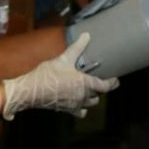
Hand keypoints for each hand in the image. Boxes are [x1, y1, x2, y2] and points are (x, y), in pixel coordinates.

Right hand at [1, 34, 118, 119]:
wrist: (32, 91)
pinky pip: (80, 112)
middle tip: (98, 82)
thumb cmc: (48, 75)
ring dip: (91, 98)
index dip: (113, 83)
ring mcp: (75, 105)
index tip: (116, 80)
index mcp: (85, 84)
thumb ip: (77, 48)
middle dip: (100, 90)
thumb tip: (87, 35)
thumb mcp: (63, 59)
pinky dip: (81, 108)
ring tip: (88, 91)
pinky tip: (77, 102)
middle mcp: (83, 96)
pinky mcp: (66, 110)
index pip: (106, 86)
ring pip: (90, 104)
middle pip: (98, 96)